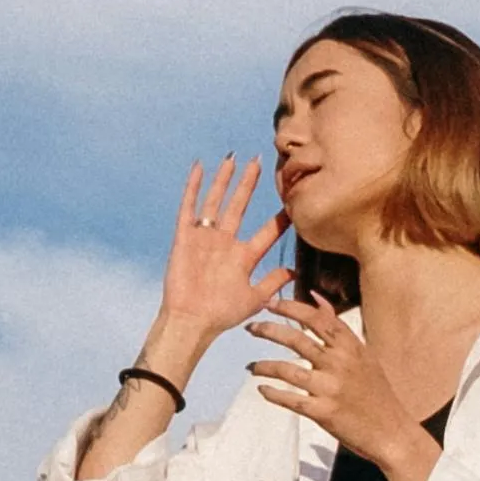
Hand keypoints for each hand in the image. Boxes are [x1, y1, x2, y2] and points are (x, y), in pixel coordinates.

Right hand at [146, 156, 286, 374]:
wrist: (191, 322)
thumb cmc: (221, 315)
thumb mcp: (255, 299)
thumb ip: (273, 282)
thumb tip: (295, 271)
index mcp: (243, 257)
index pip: (266, 232)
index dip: (279, 218)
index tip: (292, 202)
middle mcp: (225, 243)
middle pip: (239, 206)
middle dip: (249, 185)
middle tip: (260, 162)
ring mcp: (204, 238)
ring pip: (216, 201)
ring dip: (224, 180)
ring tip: (233, 158)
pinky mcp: (185, 238)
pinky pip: (189, 207)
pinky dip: (194, 187)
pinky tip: (199, 167)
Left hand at [243, 284, 431, 480]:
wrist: (391, 431)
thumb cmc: (376, 391)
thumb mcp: (363, 354)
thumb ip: (338, 327)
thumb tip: (315, 295)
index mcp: (351, 347)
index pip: (316, 318)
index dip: (290, 308)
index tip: (270, 303)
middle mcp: (340, 364)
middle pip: (297, 340)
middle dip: (269, 330)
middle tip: (251, 328)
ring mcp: (331, 388)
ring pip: (287, 370)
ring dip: (264, 366)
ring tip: (251, 366)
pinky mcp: (324, 412)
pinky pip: (290, 400)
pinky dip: (273, 394)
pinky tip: (262, 389)